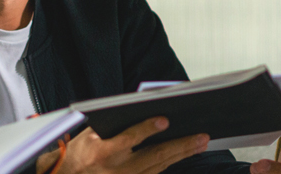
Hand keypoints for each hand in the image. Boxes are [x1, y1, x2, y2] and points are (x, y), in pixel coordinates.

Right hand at [47, 117, 208, 173]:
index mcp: (101, 152)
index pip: (128, 138)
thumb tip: (144, 111)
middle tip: (201, 137)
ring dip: (182, 155)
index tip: (164, 120)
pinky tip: (183, 154)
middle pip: (154, 156)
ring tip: (199, 144)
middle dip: (180, 146)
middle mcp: (115, 170)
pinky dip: (170, 163)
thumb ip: (114, 124)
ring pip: (159, 167)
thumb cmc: (78, 154)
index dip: (147, 129)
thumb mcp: (89, 135)